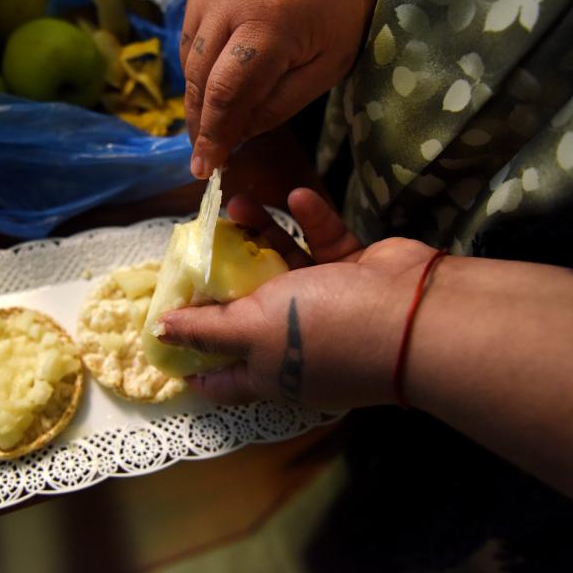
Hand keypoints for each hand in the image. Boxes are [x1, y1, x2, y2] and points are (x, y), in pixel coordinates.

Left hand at [157, 189, 436, 407]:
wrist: (411, 311)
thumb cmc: (323, 328)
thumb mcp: (252, 328)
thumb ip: (206, 328)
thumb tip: (160, 334)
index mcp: (268, 370)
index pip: (222, 376)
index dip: (191, 361)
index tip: (163, 335)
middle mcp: (293, 342)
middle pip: (246, 310)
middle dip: (221, 277)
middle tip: (199, 244)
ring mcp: (326, 306)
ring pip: (283, 267)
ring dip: (261, 235)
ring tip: (237, 203)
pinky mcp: (353, 273)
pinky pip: (324, 244)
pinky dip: (312, 222)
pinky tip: (297, 196)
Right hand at [181, 0, 377, 177]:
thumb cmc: (344, 5)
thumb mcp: (327, 65)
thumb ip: (279, 104)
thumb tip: (237, 135)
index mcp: (268, 22)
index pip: (225, 94)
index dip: (213, 136)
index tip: (205, 169)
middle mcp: (228, 0)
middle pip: (199, 78)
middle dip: (198, 124)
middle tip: (202, 157)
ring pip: (188, 58)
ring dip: (195, 98)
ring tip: (207, 127)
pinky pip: (189, 34)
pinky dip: (196, 66)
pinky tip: (211, 84)